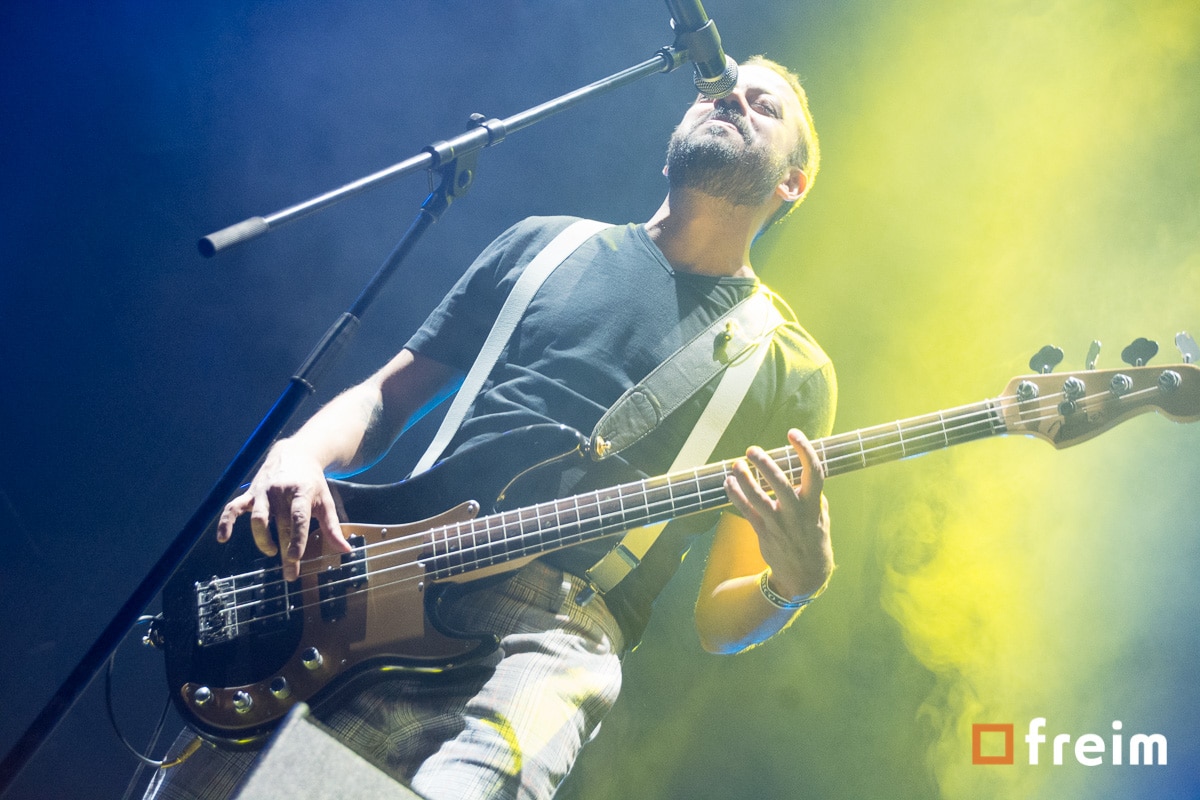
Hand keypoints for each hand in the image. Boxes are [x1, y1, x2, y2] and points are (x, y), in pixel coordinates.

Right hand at [216, 440, 351, 580]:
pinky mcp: (250, 493)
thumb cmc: (312, 482)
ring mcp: (263, 492)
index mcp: (301, 492)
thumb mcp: (326, 501)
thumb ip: (332, 527)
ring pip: (257, 518)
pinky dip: (225, 522)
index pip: (298, 518)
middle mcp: (280, 492)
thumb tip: (345, 551)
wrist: (296, 453)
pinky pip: (233, 507)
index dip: (297, 538)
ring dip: (262, 539)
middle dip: (283, 550)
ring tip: (271, 551)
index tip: (295, 557)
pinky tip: (223, 538)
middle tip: (290, 574)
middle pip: (280, 525)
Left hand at [724, 428, 832, 599]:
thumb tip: (799, 470)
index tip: (793, 433)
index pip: (814, 472)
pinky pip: (746, 511)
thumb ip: (812, 495)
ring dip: (745, 480)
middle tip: (752, 450)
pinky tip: (728, 483)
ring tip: (736, 464)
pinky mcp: (763, 533)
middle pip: (780, 483)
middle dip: (765, 464)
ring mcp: (778, 524)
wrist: (805, 576)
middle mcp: (796, 513)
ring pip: (758, 498)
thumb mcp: (821, 516)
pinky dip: (735, 495)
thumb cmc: (814, 539)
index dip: (804, 450)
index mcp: (813, 504)